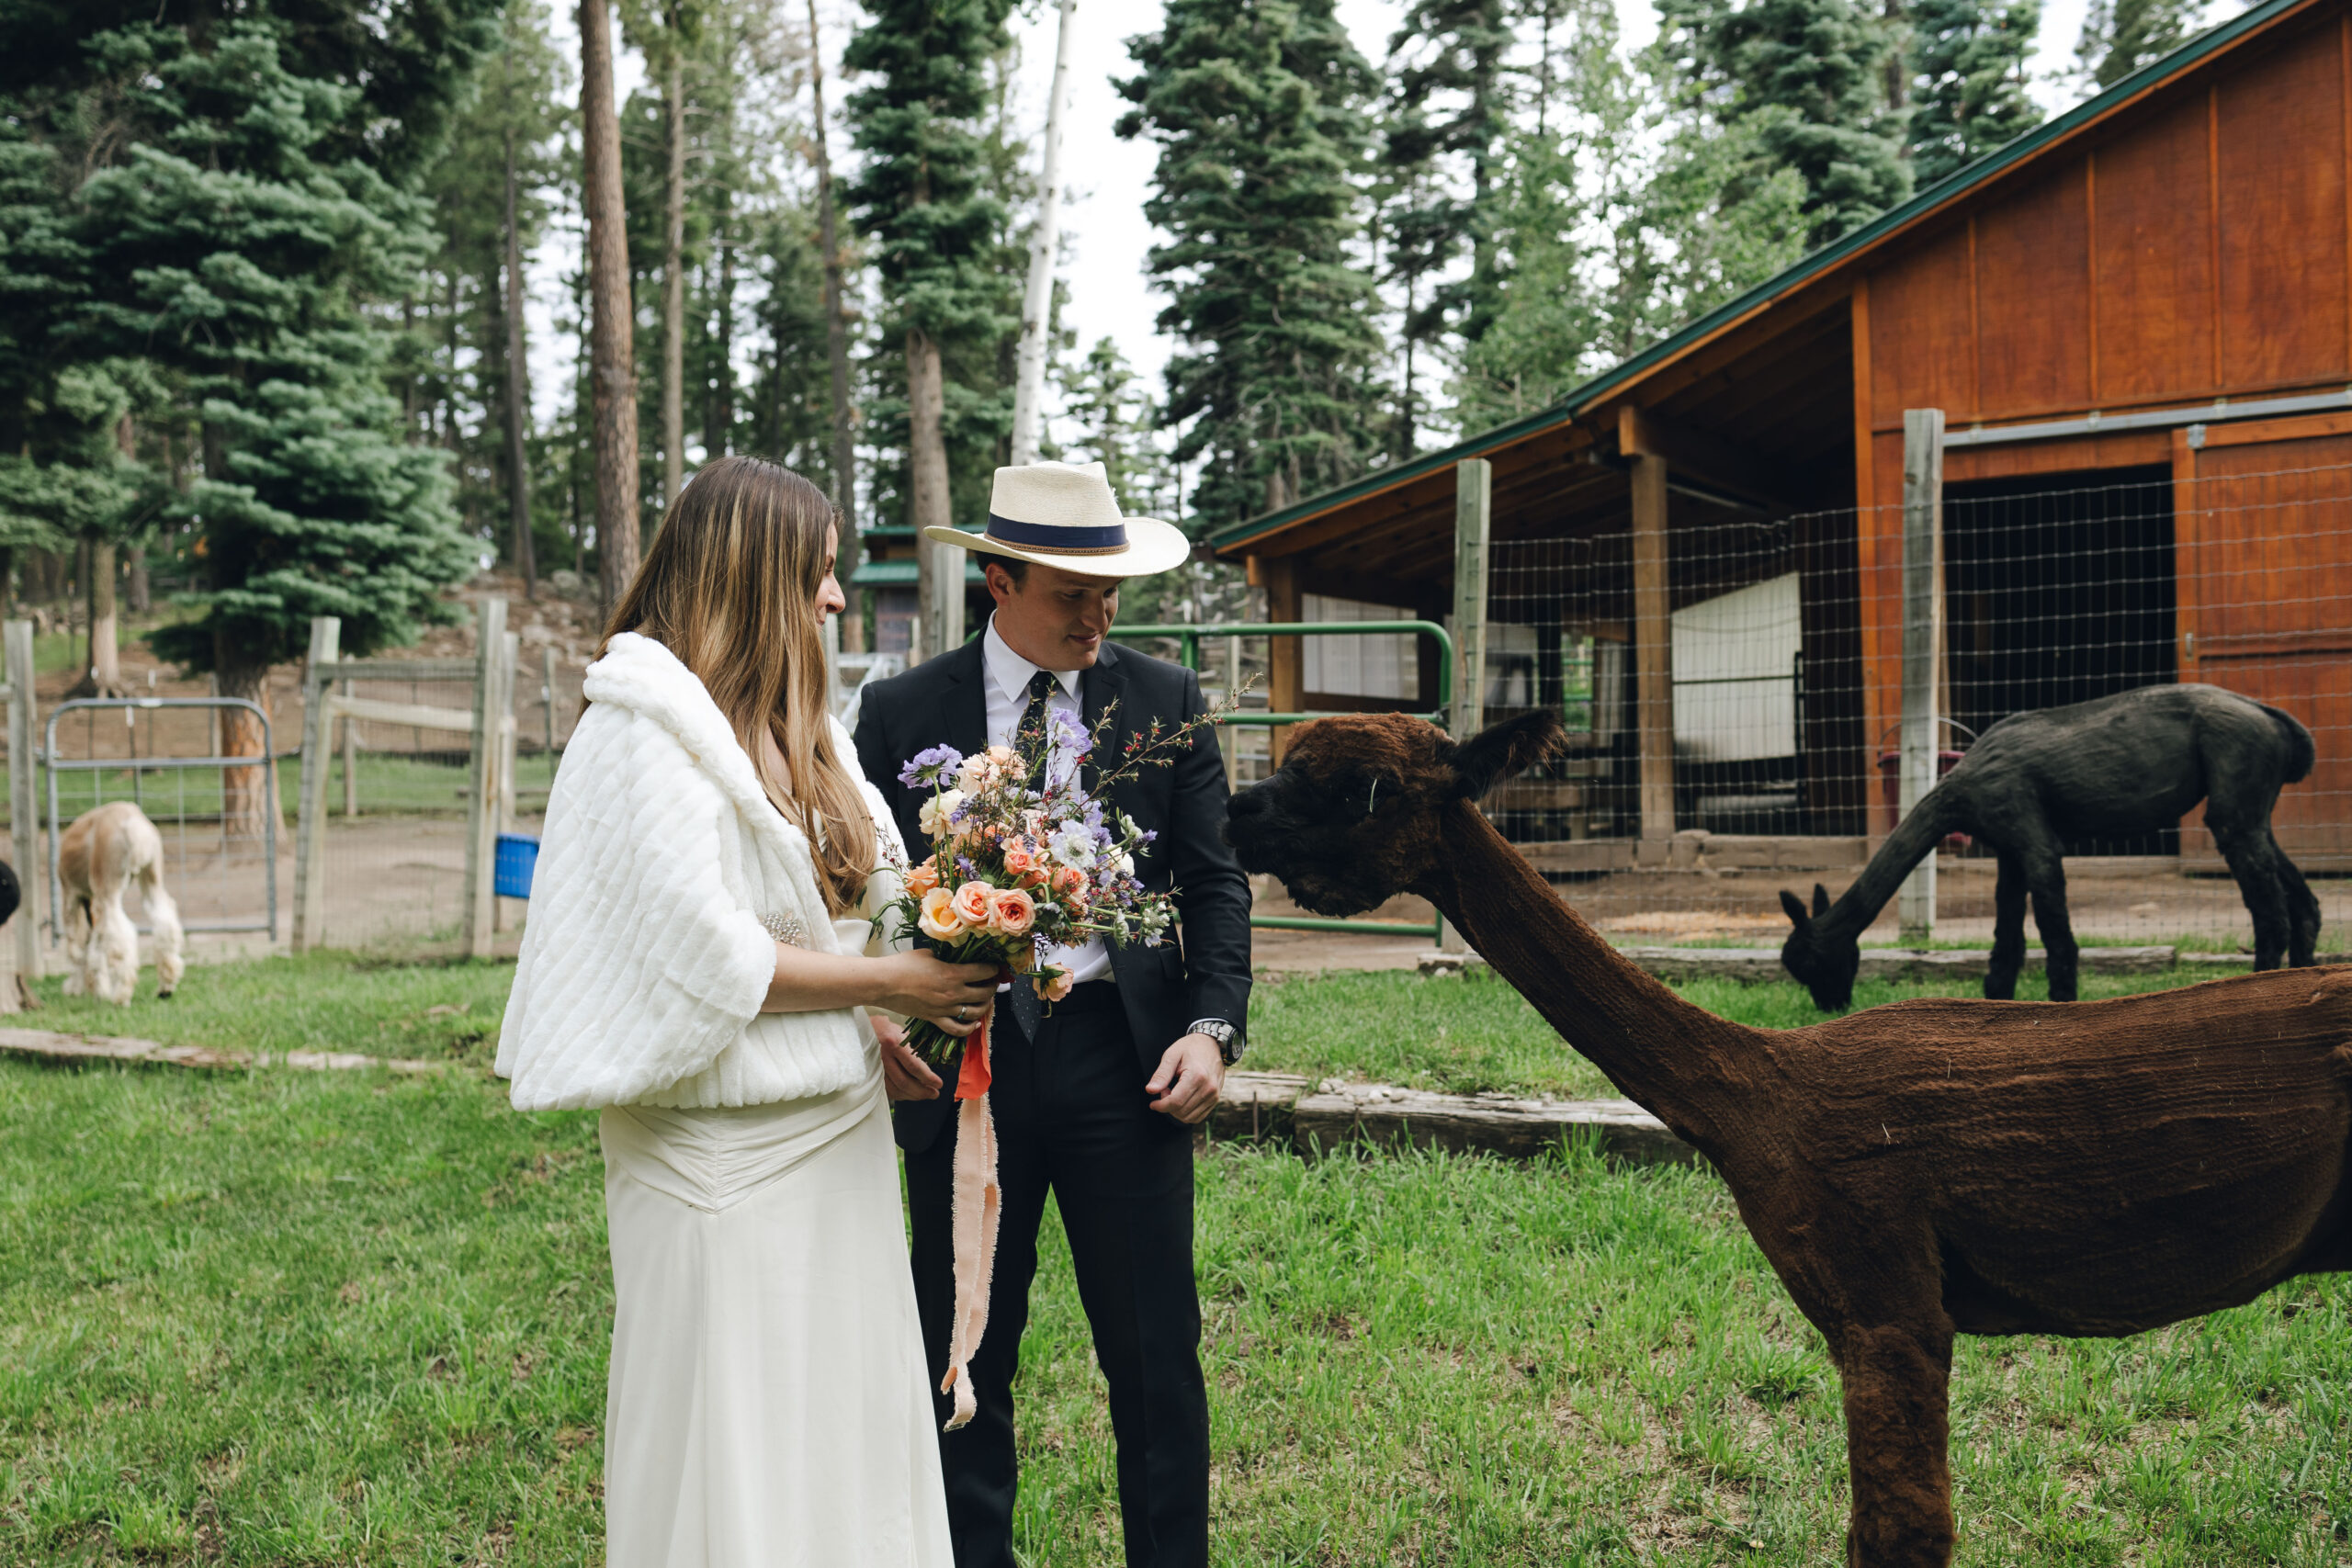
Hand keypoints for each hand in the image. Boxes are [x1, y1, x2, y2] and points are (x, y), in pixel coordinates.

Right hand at [872, 1014, 943, 1101]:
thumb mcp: (904, 1033)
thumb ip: (917, 1048)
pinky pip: (888, 1091)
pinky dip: (902, 1095)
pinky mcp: (871, 1076)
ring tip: (926, 1094)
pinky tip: (911, 1093)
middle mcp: (882, 1056)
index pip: (914, 1066)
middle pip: (904, 1082)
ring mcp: (875, 1068)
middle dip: (923, 1091)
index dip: (928, 1078)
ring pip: (896, 1090)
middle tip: (935, 1093)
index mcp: (893, 1042)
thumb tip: (934, 1064)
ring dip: (913, 1096)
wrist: (863, 1031)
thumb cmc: (888, 1030)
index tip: (939, 1084)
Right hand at [875, 950, 998, 1036]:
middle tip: (993, 981)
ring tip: (986, 999)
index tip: (995, 967)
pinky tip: (975, 1023)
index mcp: (953, 974)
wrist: (883, 984)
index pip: (984, 972)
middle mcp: (953, 993)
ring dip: (985, 1005)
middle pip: (984, 993)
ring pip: (975, 1012)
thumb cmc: (903, 964)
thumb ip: (945, 956)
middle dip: (992, 986)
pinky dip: (969, 1028)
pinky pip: (957, 1029)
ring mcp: (945, 1009)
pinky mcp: (935, 1019)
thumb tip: (955, 956)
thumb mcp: (928, 953)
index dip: (994, 968)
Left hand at [1146, 1032, 1223, 1124]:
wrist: (1213, 1043)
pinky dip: (1186, 1113)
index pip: (1175, 1102)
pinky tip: (1183, 1099)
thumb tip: (1150, 1090)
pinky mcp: (1215, 1099)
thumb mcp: (1172, 1055)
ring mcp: (1214, 1095)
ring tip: (1174, 1093)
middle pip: (1181, 1111)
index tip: (1153, 1103)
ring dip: (1176, 1111)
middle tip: (1165, 1090)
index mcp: (1197, 1076)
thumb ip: (1161, 1074)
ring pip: (1189, 1117)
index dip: (1160, 1106)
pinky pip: (1198, 1117)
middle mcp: (1208, 1088)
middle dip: (1167, 1106)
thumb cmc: (1191, 1047)